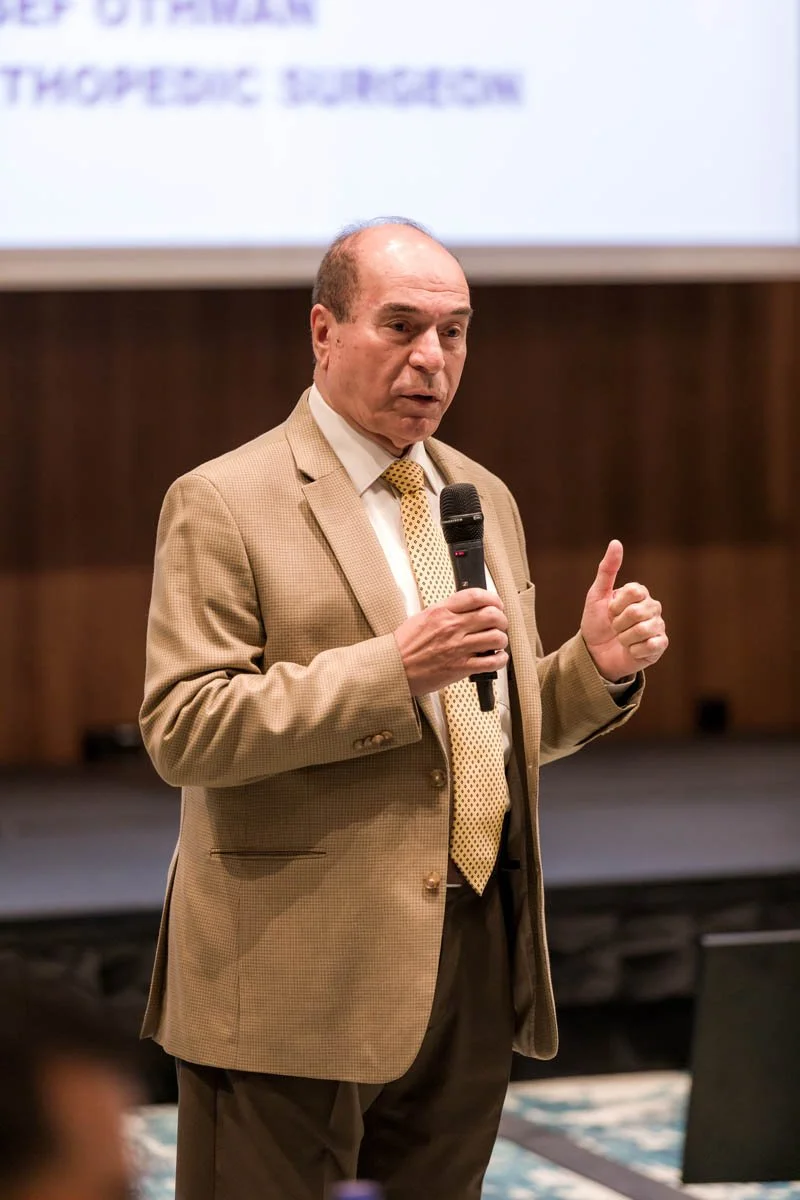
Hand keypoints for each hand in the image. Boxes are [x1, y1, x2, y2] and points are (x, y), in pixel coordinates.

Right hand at [395, 588, 508, 696]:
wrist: (393, 667)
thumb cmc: (404, 646)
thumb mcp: (423, 617)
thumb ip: (445, 611)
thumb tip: (466, 608)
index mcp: (442, 611)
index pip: (476, 596)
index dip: (493, 598)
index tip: (496, 604)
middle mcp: (452, 627)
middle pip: (492, 615)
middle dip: (501, 619)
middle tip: (500, 624)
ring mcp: (457, 648)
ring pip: (496, 638)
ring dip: (501, 640)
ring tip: (497, 642)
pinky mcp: (460, 667)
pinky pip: (491, 662)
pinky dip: (500, 660)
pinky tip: (496, 658)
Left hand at [580, 540, 667, 681]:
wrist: (594, 652)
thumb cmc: (596, 622)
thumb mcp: (597, 595)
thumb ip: (607, 569)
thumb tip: (616, 542)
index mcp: (639, 594)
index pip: (634, 591)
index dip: (616, 605)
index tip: (609, 611)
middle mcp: (652, 608)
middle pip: (637, 612)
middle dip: (618, 623)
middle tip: (614, 627)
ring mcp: (658, 627)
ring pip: (643, 630)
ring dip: (624, 638)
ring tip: (621, 639)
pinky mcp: (659, 646)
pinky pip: (651, 645)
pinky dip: (634, 650)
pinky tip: (631, 650)